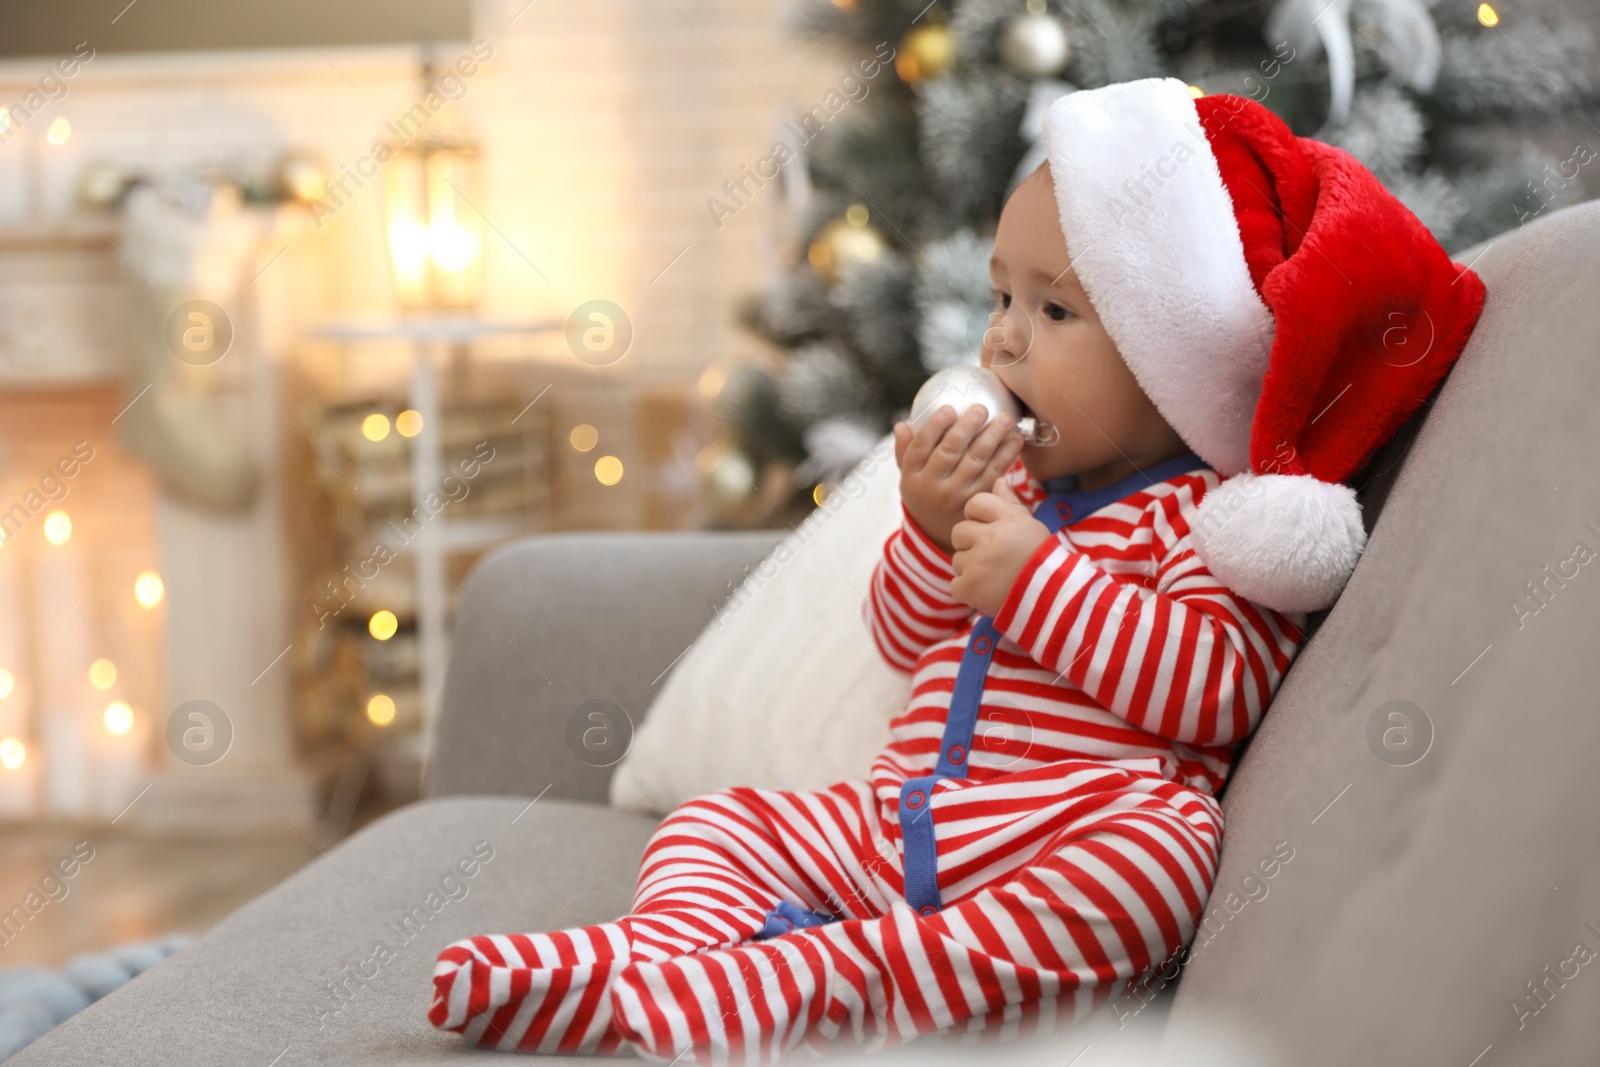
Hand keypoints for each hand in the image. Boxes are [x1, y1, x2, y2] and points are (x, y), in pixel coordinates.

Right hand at [893, 404, 1023, 554]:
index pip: (921, 447)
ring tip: (1006, 420)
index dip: (934, 426)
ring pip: (976, 462)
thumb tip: (901, 425)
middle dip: (968, 427)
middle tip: (982, 409)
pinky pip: (994, 474)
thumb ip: (904, 450)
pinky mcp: (978, 502)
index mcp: (912, 475)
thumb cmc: (923, 493)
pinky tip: (1015, 441)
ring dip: (993, 438)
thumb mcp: (907, 476)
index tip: (949, 409)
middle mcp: (933, 486)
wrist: (937, 533)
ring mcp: (956, 496)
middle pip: (950, 452)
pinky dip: (1006, 456)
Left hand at [949, 477, 1052, 616]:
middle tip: (993, 557)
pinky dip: (968, 590)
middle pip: (959, 531)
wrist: (1050, 599)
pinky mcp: (969, 587)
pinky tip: (988, 591)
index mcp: (1007, 520)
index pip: (975, 503)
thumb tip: (998, 480)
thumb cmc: (1040, 559)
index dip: (979, 517)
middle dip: (970, 544)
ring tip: (994, 576)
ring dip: (971, 568)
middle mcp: (990, 538)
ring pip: (957, 559)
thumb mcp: (1030, 526)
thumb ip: (1009, 504)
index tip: (990, 530)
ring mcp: (978, 563)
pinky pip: (955, 584)